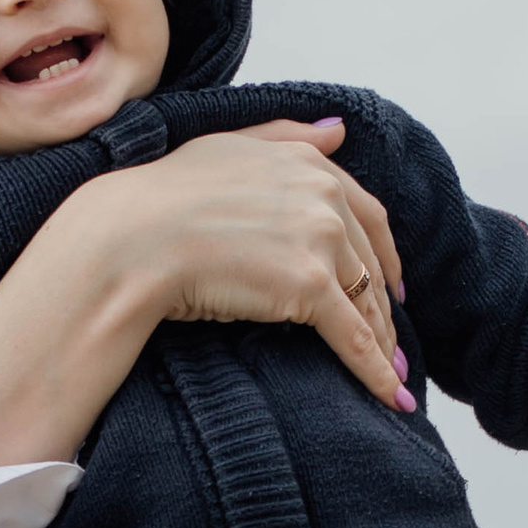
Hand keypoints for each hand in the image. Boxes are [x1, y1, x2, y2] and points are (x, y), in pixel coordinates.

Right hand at [84, 120, 412, 408]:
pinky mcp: (311, 287)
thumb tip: (338, 130)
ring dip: (382, 341)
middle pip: (370, 262)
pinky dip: (377, 371)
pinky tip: (393, 397)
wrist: (135, 236)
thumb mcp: (231, 146)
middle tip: (391, 339)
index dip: (384, 254)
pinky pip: (354, 338)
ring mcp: (321, 241)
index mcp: (309, 164)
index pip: (367, 215)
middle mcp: (324, 196)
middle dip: (383, 305)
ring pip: (365, 301)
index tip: (391, 282)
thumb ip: (288, 136)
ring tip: (390, 372)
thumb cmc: (166, 193)